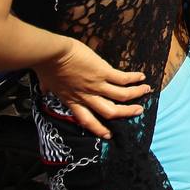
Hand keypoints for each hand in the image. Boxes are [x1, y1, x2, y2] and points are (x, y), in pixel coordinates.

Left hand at [32, 38, 150, 139]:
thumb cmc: (46, 67)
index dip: (99, 129)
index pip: (87, 121)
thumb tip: (43, 90)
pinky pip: (123, 79)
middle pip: (110, 112)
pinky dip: (134, 79)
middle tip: (138, 111)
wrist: (52, 54)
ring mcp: (96, 85)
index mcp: (73, 101)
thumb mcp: (46, 83)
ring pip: (121, 96)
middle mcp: (87, 97)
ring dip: (136, 95)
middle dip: (126, 113)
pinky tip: (142, 77)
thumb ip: (48, 89)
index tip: (108, 135)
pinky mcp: (103, 72)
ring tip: (147, 91)